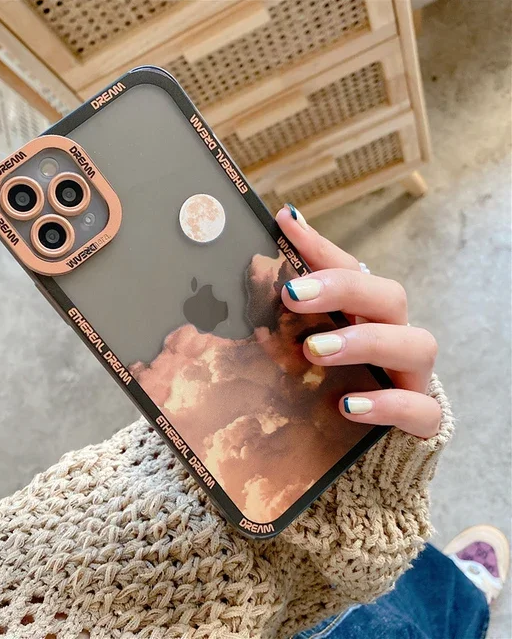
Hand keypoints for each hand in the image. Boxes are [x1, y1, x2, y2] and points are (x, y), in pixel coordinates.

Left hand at [276, 204, 440, 437]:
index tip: (284, 222)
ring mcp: (412, 375)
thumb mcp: (300, 350)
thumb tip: (248, 279)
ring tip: (314, 350)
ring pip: (415, 344)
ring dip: (364, 341)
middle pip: (388, 295)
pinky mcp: (420, 417)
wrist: (364, 444)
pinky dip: (385, 404)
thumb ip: (283, 322)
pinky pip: (419, 409)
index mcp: (363, 314)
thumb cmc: (329, 385)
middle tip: (292, 295)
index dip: (318, 245)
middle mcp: (393, 334)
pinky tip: (347, 406)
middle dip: (342, 289)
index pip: (348, 268)